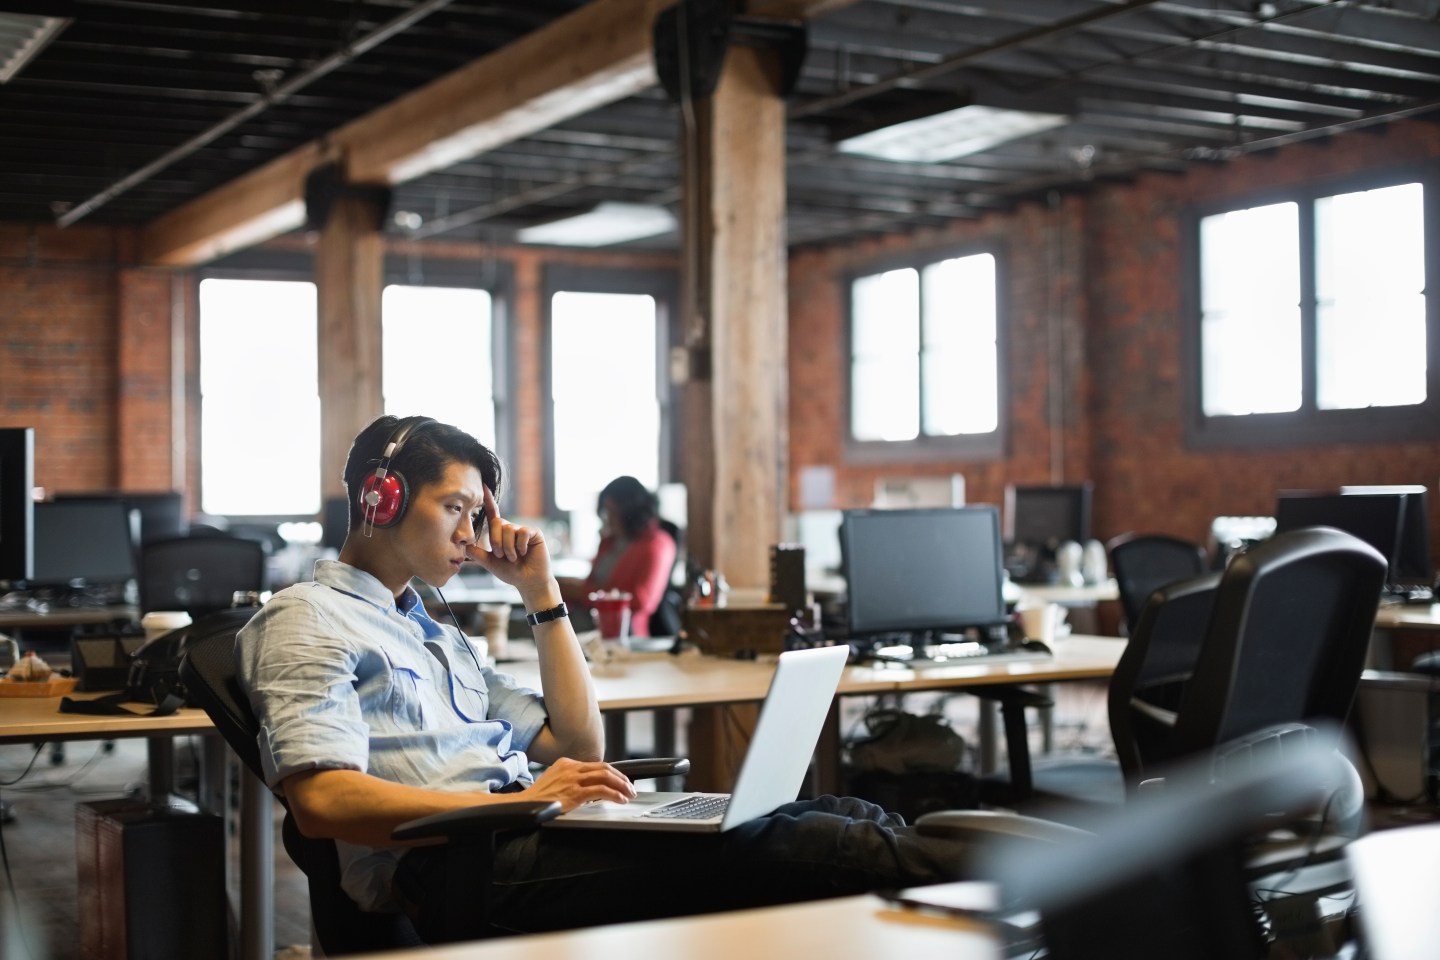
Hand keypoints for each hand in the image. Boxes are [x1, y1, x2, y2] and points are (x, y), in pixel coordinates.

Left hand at [466, 485, 551, 591]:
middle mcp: (510, 528)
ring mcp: (522, 529)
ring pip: (508, 529)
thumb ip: (477, 553)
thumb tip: (463, 544)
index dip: (488, 501)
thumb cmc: (510, 572)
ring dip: (508, 548)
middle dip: (496, 542)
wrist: (528, 581)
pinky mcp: (534, 532)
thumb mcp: (489, 562)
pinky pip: (522, 532)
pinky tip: (524, 553)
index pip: (492, 514)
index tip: (483, 487)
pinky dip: (520, 546)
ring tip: (514, 557)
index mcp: (499, 533)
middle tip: (502, 556)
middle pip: (497, 523)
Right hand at [522, 757, 636, 811]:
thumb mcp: (556, 779)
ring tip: (629, 793)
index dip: (613, 773)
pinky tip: (620, 799)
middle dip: (621, 778)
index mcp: (567, 763)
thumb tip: (593, 786)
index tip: (621, 780)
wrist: (524, 805)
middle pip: (604, 768)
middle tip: (630, 787)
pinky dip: (614, 794)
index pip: (596, 765)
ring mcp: (572, 780)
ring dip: (621, 785)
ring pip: (605, 777)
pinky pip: (601, 791)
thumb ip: (573, 778)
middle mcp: (571, 768)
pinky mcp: (574, 793)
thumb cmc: (540, 797)